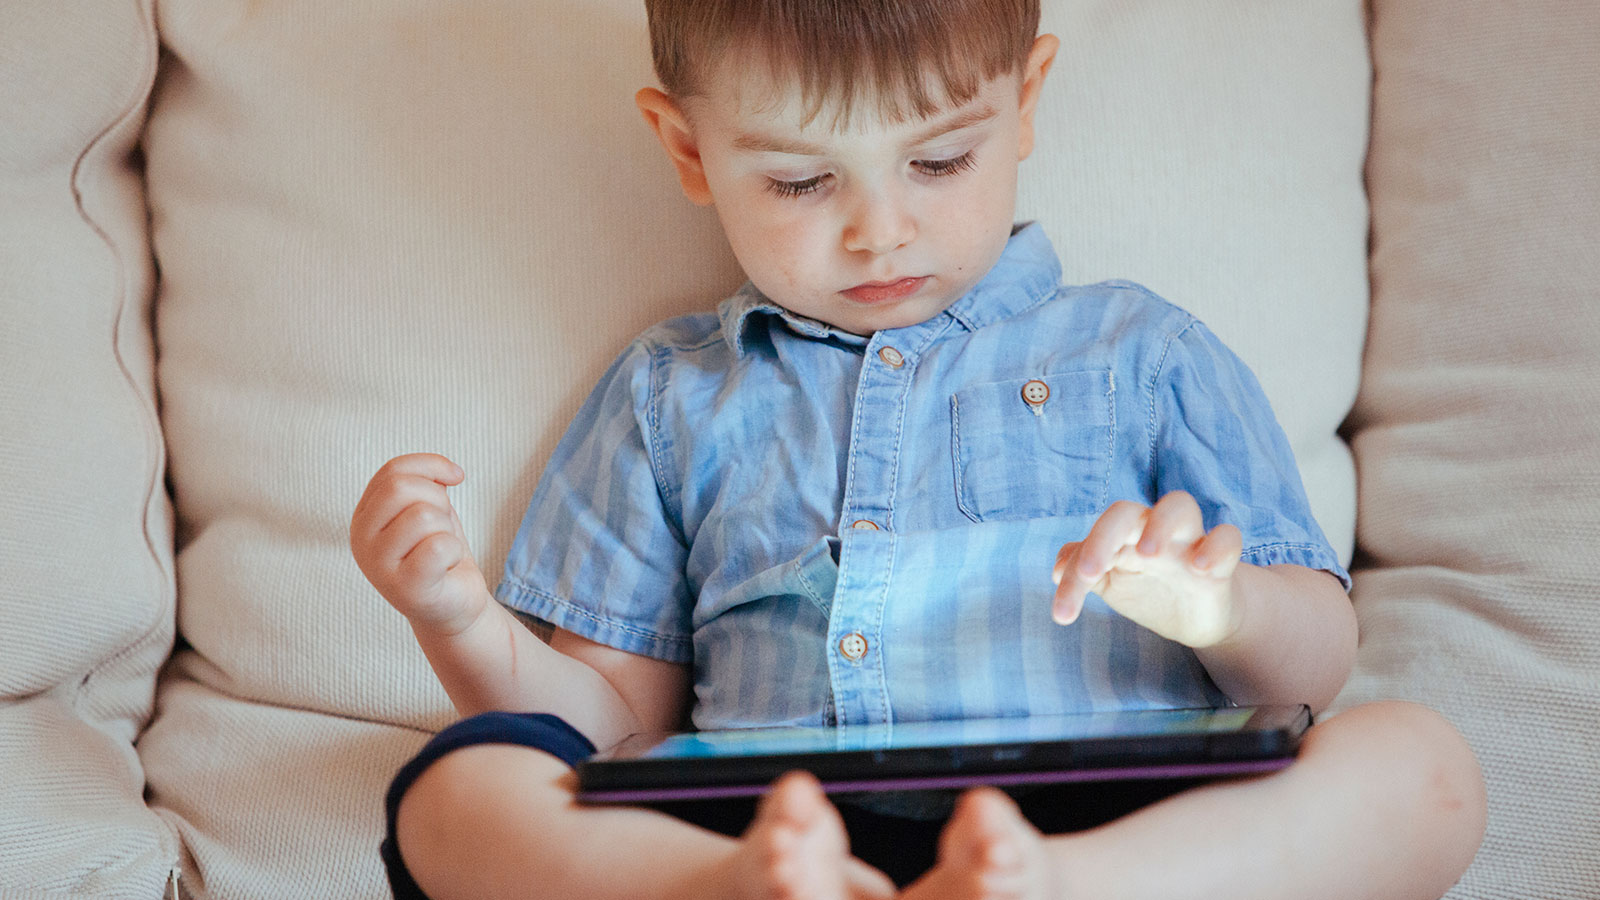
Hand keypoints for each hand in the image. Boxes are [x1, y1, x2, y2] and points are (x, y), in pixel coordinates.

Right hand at [350, 453, 490, 634]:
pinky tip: (446, 567)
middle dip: (437, 499)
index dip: (431, 466)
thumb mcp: (428, 508)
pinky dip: (454, 552)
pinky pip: (439, 546)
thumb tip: (449, 473)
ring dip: (447, 529)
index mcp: (363, 517)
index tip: (456, 477)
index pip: (393, 471)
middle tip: (442, 525)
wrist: (452, 605)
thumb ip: (425, 483)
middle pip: (401, 488)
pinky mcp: (403, 588)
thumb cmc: (439, 553)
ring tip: (441, 550)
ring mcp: (377, 566)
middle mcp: (360, 540)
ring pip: (423, 515)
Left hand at [1051, 491, 1242, 647]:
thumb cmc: (1146, 590)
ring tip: (1149, 553)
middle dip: (1104, 535)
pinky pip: (1228, 538)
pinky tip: (1201, 569)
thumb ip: (1082, 572)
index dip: (1074, 568)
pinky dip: (1216, 547)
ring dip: (1161, 524)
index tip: (1063, 612)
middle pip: (1128, 511)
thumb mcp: (1111, 584)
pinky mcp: (1222, 561)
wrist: (1194, 618)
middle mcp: (1152, 531)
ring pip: (1180, 505)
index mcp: (1122, 536)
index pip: (1093, 536)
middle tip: (1090, 572)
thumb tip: (1055, 569)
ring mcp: (1188, 541)